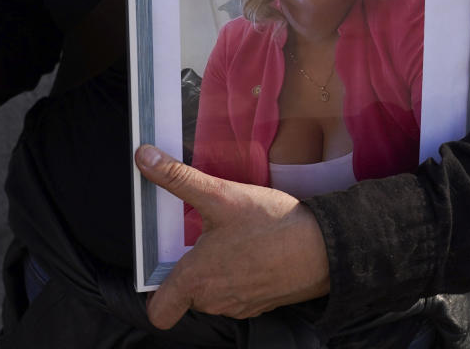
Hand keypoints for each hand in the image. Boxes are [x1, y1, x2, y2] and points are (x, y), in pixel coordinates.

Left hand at [134, 145, 330, 328]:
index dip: (157, 292)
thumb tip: (144, 158)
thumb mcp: (221, 194)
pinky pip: (237, 295)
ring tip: (233, 241)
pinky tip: (253, 251)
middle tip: (206, 236)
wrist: (324, 248)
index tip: (164, 264)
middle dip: (191, 268)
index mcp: (196, 279)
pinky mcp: (260, 305)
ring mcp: (239, 306)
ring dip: (216, 272)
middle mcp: (214, 300)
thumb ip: (178, 178)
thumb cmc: (273, 225)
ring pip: (212, 294)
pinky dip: (240, 277)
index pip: (159, 310)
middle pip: (186, 295)